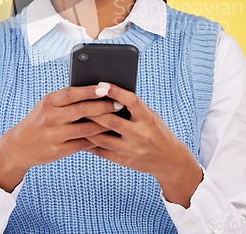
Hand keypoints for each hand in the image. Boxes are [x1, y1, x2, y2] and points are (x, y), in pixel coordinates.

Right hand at [0, 84, 121, 191]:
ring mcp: (55, 135)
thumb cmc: (39, 121)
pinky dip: (97, 139)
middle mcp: (51, 118)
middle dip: (103, 106)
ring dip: (105, 124)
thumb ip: (66, 99)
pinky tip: (108, 135)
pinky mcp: (59, 150)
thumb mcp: (47, 105)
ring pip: (86, 129)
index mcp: (48, 102)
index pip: (71, 94)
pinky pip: (83, 143)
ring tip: (118, 119)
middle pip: (82, 110)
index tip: (106, 88)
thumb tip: (96, 91)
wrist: (18, 147)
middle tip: (119, 104)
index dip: (89, 91)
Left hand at [82, 82, 202, 207]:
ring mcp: (132, 150)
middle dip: (93, 111)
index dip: (116, 92)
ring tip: (75, 119)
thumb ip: (134, 108)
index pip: (132, 102)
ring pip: (103, 138)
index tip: (102, 84)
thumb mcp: (151, 116)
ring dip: (87, 127)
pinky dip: (89, 143)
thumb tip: (110, 94)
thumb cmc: (157, 131)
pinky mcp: (125, 161)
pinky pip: (102, 151)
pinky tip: (80, 135)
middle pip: (112, 121)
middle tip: (79, 102)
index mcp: (148, 119)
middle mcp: (141, 134)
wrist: (170, 160)